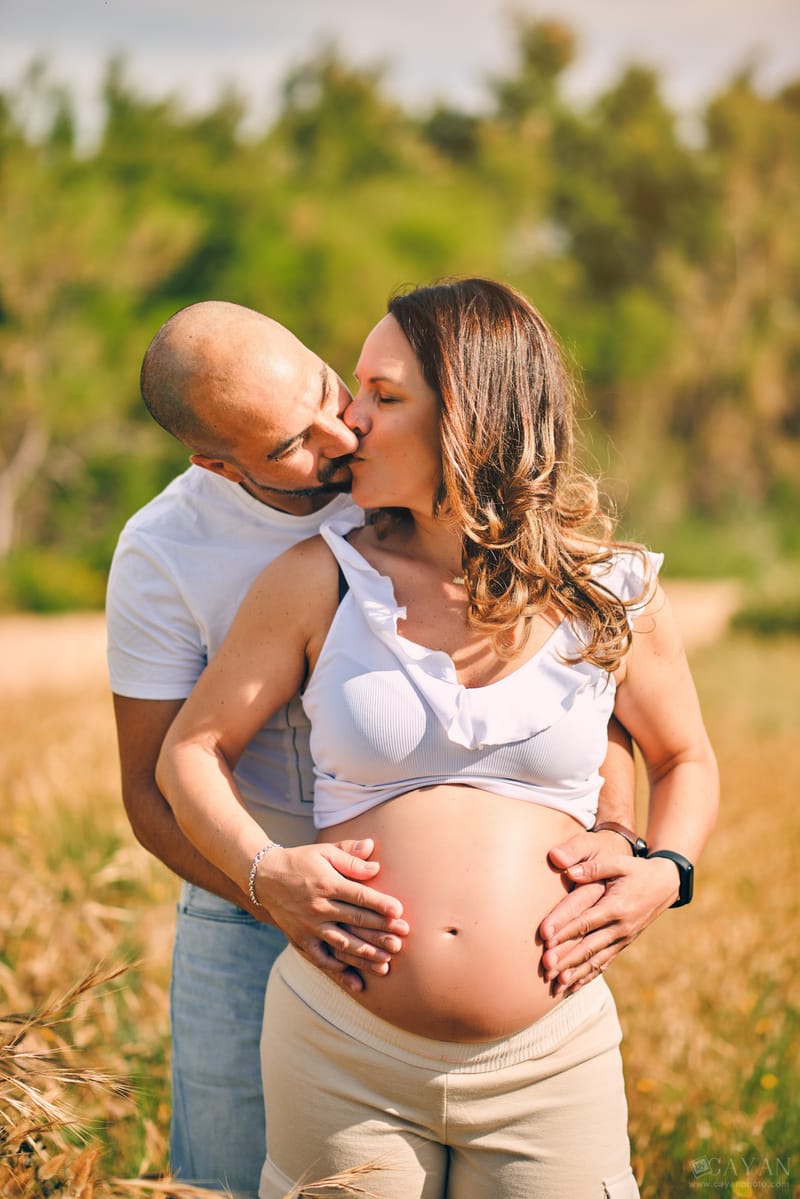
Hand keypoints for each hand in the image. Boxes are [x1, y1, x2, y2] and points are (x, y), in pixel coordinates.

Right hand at [254, 838, 408, 992]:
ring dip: (364, 956)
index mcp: (327, 884)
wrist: (265, 877)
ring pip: (341, 944)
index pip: (358, 896)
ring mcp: (309, 927)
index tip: (399, 911)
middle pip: (354, 922)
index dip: (379, 904)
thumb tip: (375, 861)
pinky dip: (338, 971)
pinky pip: (321, 959)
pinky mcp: (301, 940)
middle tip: (401, 941)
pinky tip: (356, 980)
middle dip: (380, 932)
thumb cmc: (301, 861)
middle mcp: (318, 907)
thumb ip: (350, 856)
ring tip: (386, 964)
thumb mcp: (324, 852)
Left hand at [540, 834, 678, 994]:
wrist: (666, 885)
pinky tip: (574, 987)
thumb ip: (593, 868)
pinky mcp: (624, 944)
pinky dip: (589, 976)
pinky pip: (605, 963)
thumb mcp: (619, 864)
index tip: (545, 939)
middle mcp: (621, 927)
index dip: (565, 931)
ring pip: (596, 960)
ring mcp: (623, 938)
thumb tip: (568, 872)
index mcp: (617, 907)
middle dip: (566, 959)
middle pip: (588, 946)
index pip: (585, 922)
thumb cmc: (638, 871)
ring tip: (557, 985)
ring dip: (575, 973)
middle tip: (546, 968)